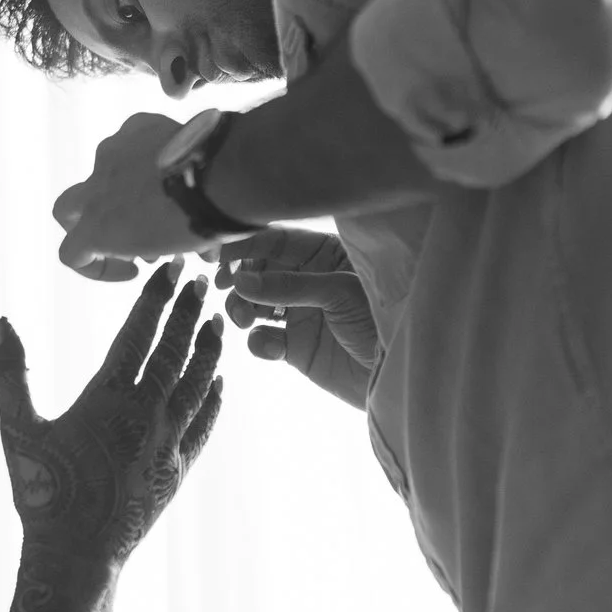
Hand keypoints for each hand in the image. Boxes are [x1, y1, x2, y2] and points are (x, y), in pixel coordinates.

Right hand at [0, 260, 223, 568]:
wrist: (75, 559)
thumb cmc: (40, 492)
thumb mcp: (16, 427)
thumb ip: (8, 367)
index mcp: (108, 399)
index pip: (140, 333)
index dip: (158, 296)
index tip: (173, 266)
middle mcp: (147, 417)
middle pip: (176, 350)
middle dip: (191, 310)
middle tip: (206, 276)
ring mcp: (168, 444)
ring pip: (199, 383)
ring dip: (210, 347)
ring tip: (218, 317)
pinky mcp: (178, 471)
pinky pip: (204, 424)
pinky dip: (214, 397)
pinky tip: (220, 379)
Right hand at [51, 112, 213, 280]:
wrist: (224, 175)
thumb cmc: (199, 224)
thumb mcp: (177, 249)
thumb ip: (164, 246)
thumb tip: (192, 247)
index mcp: (97, 227)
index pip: (71, 253)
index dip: (96, 267)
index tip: (134, 267)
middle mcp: (94, 188)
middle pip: (66, 209)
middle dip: (90, 220)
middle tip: (129, 229)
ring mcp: (112, 153)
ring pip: (106, 171)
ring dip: (126, 186)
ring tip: (164, 192)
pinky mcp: (135, 126)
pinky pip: (132, 141)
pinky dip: (147, 154)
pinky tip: (175, 159)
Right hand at [215, 228, 379, 410]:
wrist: (398, 373)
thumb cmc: (381, 320)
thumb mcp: (338, 293)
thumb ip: (287, 285)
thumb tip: (239, 281)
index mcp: (325, 254)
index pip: (276, 239)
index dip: (243, 243)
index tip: (213, 252)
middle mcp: (309, 280)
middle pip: (258, 269)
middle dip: (238, 277)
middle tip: (221, 285)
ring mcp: (301, 314)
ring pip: (254, 303)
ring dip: (241, 308)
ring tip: (243, 319)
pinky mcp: (297, 347)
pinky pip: (264, 339)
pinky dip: (259, 341)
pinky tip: (269, 346)